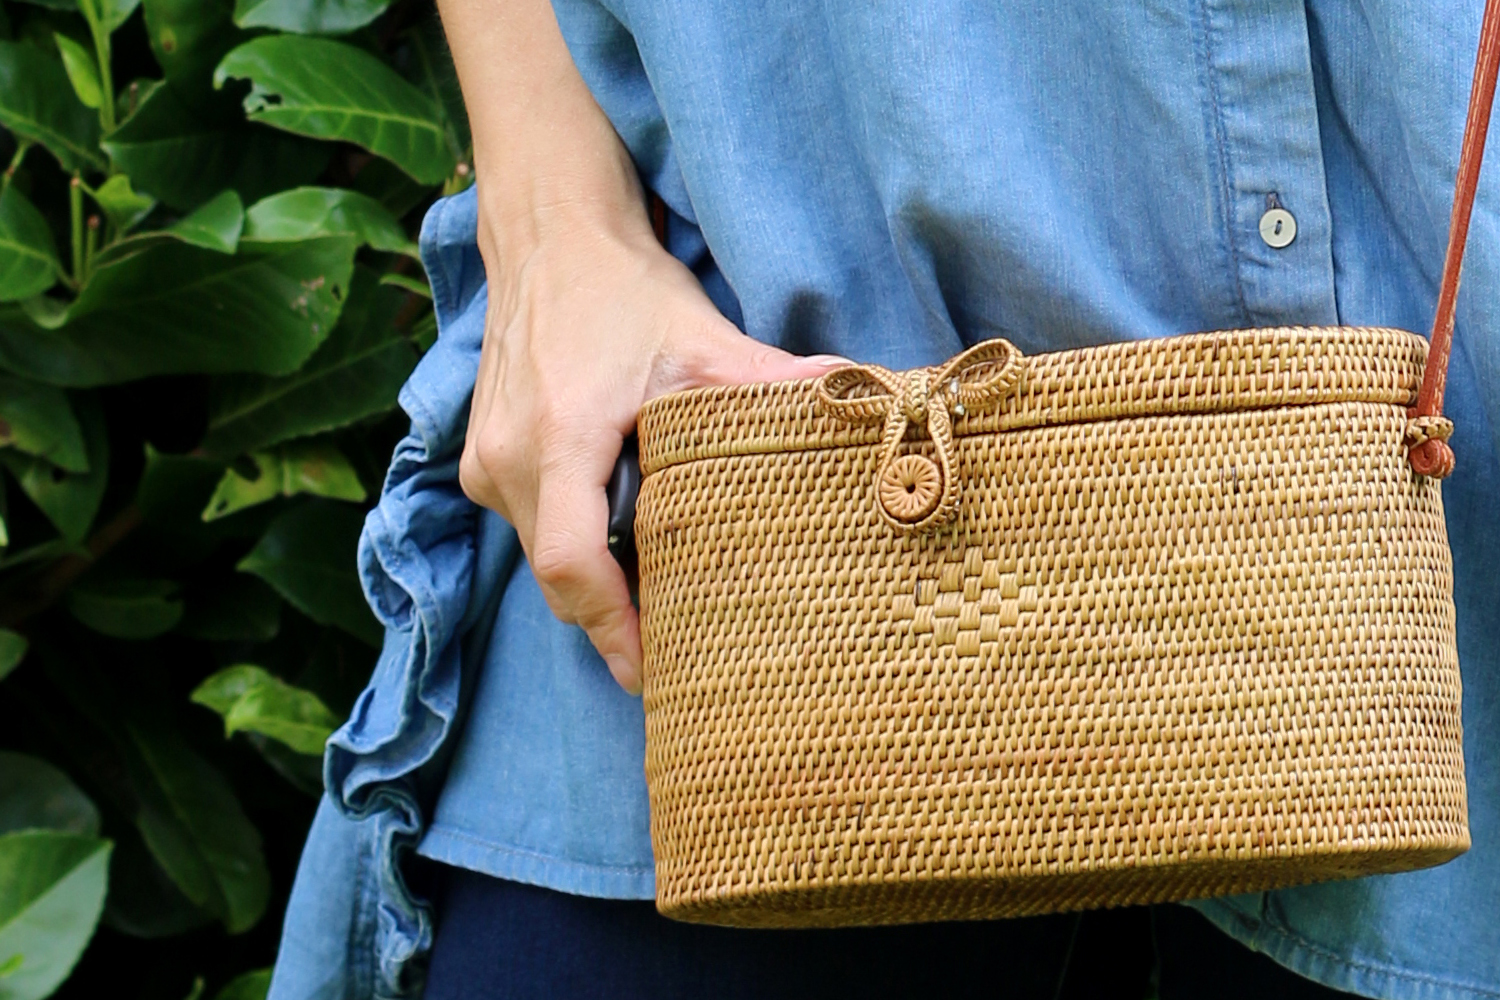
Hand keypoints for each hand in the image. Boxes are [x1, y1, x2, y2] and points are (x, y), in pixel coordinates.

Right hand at [458, 189, 845, 694]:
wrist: (545, 237)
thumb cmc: (621, 289)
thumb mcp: (699, 337)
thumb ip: (767, 382)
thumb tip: (853, 394)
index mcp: (558, 438)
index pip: (572, 567)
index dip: (612, 630)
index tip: (651, 674)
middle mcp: (506, 461)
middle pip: (558, 577)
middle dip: (612, 615)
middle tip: (676, 644)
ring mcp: (483, 464)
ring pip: (541, 556)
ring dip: (594, 576)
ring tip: (656, 589)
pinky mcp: (479, 459)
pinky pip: (530, 526)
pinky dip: (574, 538)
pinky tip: (620, 530)